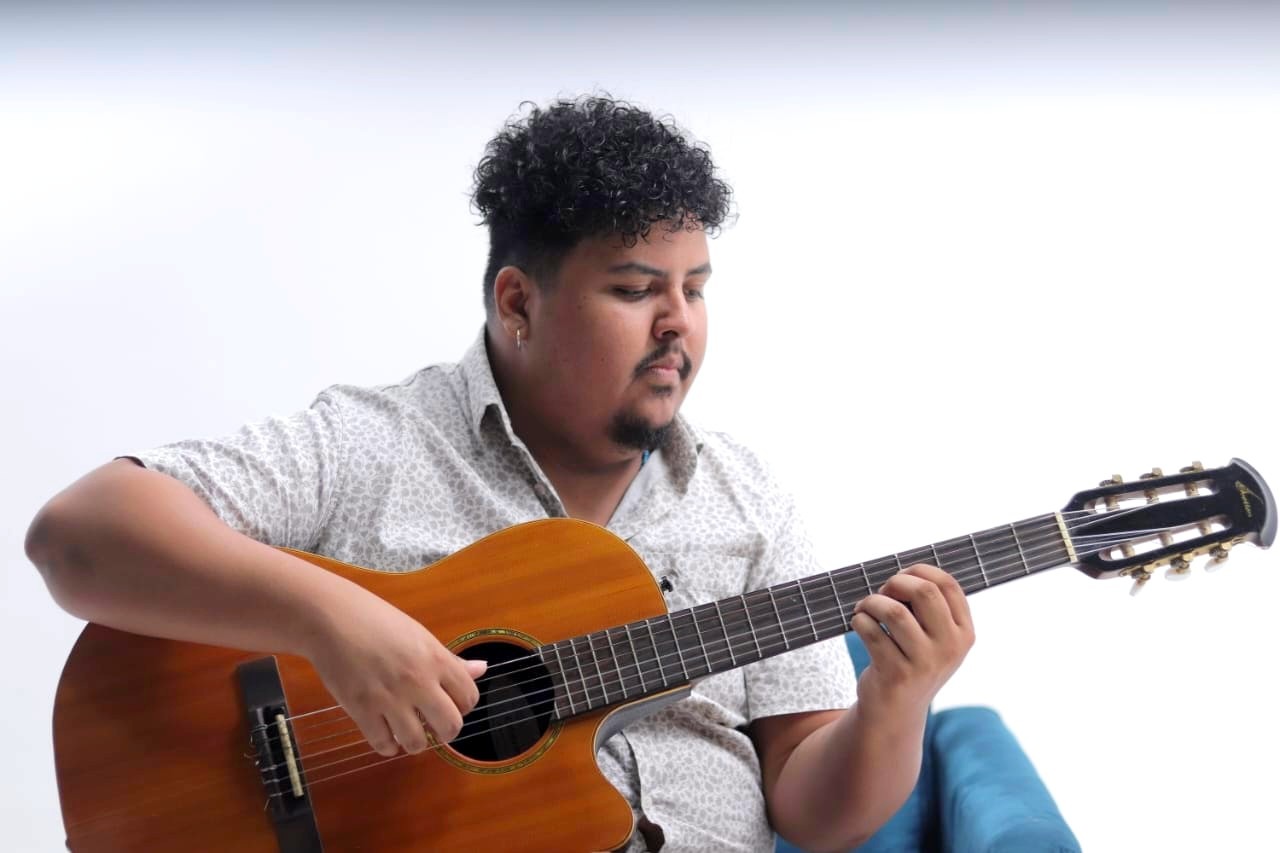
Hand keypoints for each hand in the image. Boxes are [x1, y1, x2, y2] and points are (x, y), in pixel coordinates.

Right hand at [301, 588, 486, 756]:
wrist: (331, 618)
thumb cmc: (376, 620)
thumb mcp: (419, 635)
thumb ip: (449, 659)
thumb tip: (481, 669)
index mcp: (436, 658)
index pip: (469, 697)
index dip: (463, 706)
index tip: (452, 704)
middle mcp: (417, 681)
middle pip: (450, 727)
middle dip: (445, 732)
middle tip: (433, 726)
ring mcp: (389, 698)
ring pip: (417, 743)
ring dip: (415, 742)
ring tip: (409, 732)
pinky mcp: (361, 710)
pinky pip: (383, 744)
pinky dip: (387, 746)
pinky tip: (386, 735)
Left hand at [850, 563, 973, 720]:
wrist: (896, 710)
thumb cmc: (910, 660)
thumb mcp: (933, 636)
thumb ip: (928, 606)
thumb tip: (904, 574)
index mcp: (964, 632)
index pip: (948, 584)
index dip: (919, 571)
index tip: (900, 580)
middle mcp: (950, 647)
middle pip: (924, 592)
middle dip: (895, 583)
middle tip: (881, 594)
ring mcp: (925, 662)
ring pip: (894, 612)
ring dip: (871, 603)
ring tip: (864, 609)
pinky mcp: (897, 674)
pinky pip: (871, 632)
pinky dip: (859, 621)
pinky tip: (859, 624)